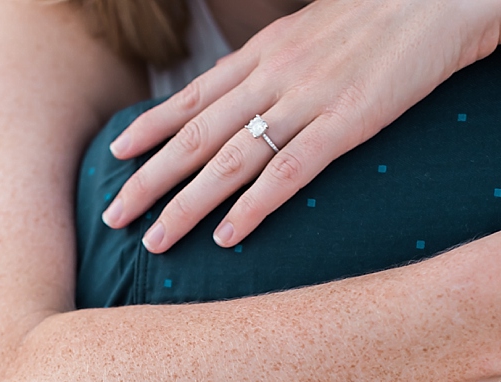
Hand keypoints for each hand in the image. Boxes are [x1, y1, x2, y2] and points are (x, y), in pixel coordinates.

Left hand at [100, 0, 500, 252]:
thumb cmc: (388, 13)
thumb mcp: (318, 28)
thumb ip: (282, 59)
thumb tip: (257, 86)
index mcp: (267, 50)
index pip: (193, 94)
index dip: (151, 126)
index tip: (115, 153)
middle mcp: (274, 74)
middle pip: (195, 135)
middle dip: (148, 179)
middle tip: (112, 215)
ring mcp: (308, 99)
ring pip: (228, 160)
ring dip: (185, 205)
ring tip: (153, 241)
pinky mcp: (348, 123)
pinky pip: (289, 173)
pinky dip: (253, 208)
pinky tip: (226, 238)